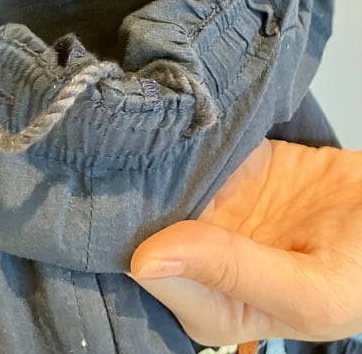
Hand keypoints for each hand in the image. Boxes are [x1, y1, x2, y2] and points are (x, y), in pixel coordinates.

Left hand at [131, 138, 361, 344]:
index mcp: (215, 305)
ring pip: (165, 184)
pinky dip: (185, 138)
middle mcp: (205, 259)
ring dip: (156, 162)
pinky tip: (178, 124)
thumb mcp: (307, 292)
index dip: (137, 237)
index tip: (127, 202)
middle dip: (134, 197)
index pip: (150, 272)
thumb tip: (144, 262)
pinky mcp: (231, 169)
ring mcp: (217, 210)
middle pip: (148, 225)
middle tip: (123, 163)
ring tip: (146, 136)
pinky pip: (194, 152)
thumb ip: (231, 274)